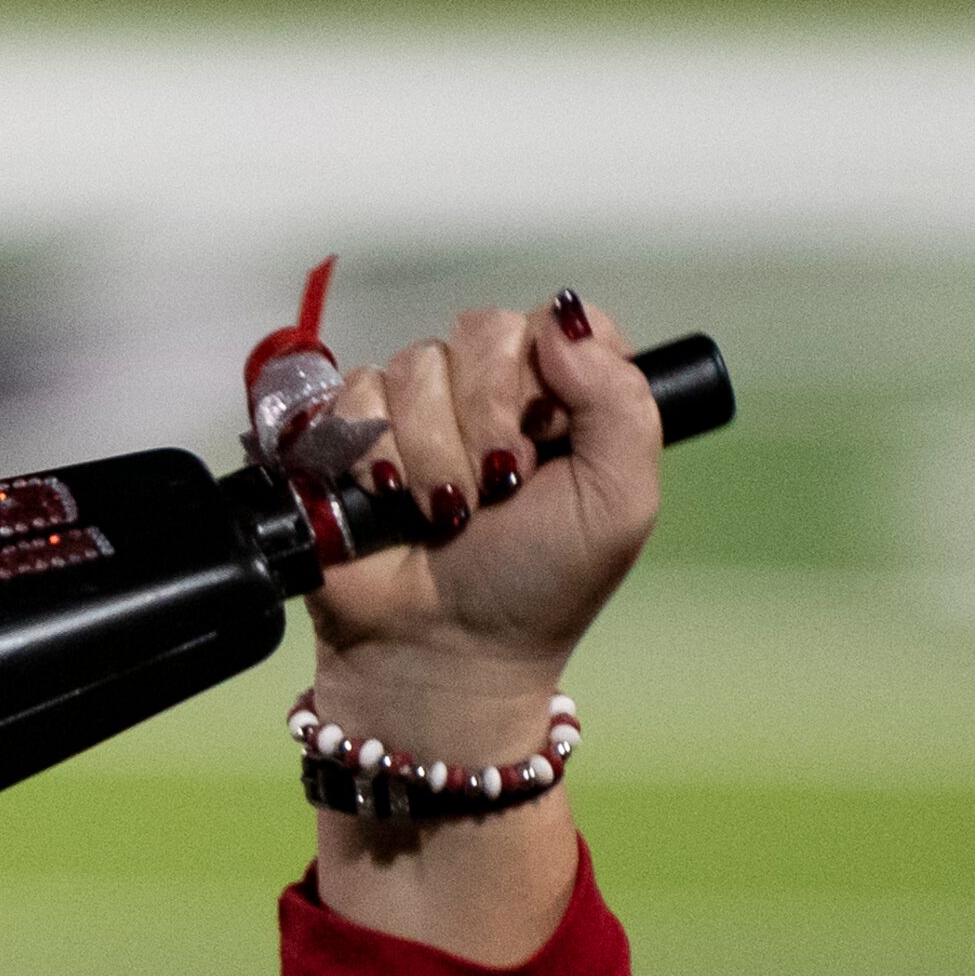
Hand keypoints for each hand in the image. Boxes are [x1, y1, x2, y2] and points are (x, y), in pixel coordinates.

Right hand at [310, 292, 660, 760]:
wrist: (442, 653)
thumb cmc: (537, 589)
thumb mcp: (619, 502)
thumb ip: (623, 400)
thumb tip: (561, 322)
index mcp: (564, 399)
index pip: (558, 322)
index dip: (548, 375)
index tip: (548, 444)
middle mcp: (492, 392)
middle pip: (483, 332)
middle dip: (488, 420)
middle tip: (495, 490)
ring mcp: (419, 409)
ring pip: (416, 365)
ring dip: (432, 451)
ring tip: (443, 513)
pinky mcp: (352, 432)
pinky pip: (355, 395)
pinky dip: (374, 453)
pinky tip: (391, 500)